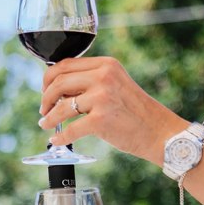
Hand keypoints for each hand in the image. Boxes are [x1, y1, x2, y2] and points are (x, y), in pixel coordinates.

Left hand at [38, 56, 188, 164]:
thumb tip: (57, 90)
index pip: (65, 64)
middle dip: (45, 97)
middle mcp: (103, 76)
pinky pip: (71, 129)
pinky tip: (56, 140)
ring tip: (45, 123)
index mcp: (106, 64)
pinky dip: (60, 136)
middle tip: (44, 109)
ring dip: (49, 117)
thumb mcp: (115, 84)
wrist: (160, 132)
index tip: (45, 90)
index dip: (49, 79)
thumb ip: (91, 81)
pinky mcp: (101, 120)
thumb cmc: (136, 111)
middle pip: (59, 82)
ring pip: (62, 106)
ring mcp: (102, 97)